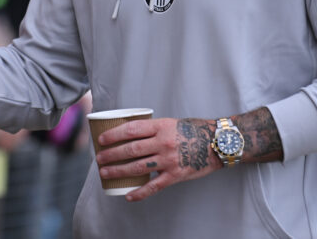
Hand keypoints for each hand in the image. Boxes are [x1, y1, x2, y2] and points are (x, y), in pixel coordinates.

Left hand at [94, 117, 219, 201]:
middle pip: (131, 149)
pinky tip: (128, 194)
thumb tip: (130, 134)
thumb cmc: (193, 130)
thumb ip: (153, 129)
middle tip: (99, 159)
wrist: (217, 143)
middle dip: (111, 155)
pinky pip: (154, 186)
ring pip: (138, 167)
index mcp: (160, 126)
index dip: (113, 135)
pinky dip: (140, 192)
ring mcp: (169, 160)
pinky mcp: (175, 175)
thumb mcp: (171, 122)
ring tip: (105, 173)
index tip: (101, 140)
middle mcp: (163, 143)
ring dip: (119, 171)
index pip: (131, 129)